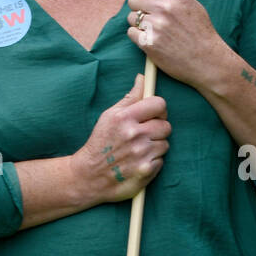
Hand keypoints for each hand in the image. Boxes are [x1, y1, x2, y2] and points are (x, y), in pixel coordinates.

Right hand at [72, 74, 169, 204]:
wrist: (89, 176)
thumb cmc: (100, 142)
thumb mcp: (109, 116)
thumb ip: (129, 98)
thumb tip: (143, 78)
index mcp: (125, 117)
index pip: (159, 104)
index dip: (158, 109)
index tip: (153, 115)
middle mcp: (134, 134)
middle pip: (166, 125)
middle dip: (157, 129)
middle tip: (144, 135)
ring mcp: (141, 154)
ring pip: (165, 144)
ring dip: (155, 147)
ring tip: (138, 150)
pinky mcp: (146, 171)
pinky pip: (161, 161)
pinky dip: (152, 162)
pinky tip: (138, 162)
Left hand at [127, 0, 225, 88]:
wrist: (207, 61)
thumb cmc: (200, 30)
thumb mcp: (192, 2)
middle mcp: (165, 8)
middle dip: (139, 5)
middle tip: (151, 13)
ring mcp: (155, 27)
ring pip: (131, 16)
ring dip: (139, 22)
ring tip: (155, 28)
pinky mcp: (148, 44)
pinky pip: (131, 33)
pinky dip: (139, 36)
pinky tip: (153, 39)